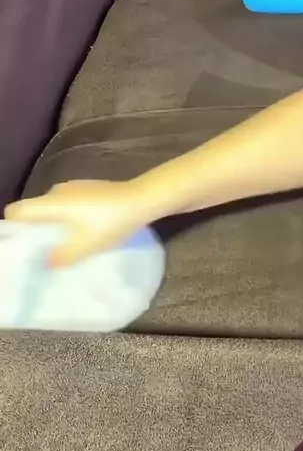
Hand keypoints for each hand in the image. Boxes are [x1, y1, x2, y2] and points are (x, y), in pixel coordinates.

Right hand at [4, 179, 150, 267]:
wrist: (140, 199)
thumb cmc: (109, 223)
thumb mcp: (85, 247)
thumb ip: (62, 257)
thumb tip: (48, 263)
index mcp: (50, 203)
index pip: (16, 211)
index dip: (14, 228)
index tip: (23, 245)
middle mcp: (57, 191)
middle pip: (34, 210)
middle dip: (36, 230)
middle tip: (44, 252)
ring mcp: (74, 187)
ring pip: (53, 208)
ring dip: (55, 225)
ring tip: (65, 245)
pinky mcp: (88, 188)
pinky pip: (68, 204)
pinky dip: (69, 218)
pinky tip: (84, 231)